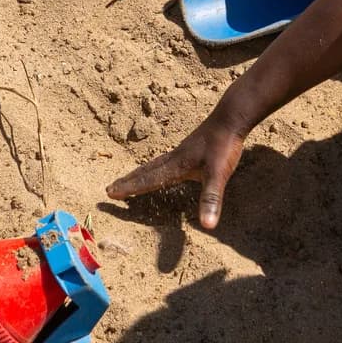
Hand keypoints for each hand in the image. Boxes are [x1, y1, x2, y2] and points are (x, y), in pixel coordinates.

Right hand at [106, 115, 245, 228]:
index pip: (148, 180)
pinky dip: (156, 166)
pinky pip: (166, 160)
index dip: (130, 188)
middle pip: (146, 170)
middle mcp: (175, 157)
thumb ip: (211, 199)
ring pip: (155, 164)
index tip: (110, 193)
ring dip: (140, 173)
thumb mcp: (219, 174)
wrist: (231, 117)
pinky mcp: (192, 148)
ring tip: (130, 178)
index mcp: (177, 166)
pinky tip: (164, 168)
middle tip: (110, 188)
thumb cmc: (224, 145)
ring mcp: (183, 151)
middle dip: (128, 181)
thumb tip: (207, 225)